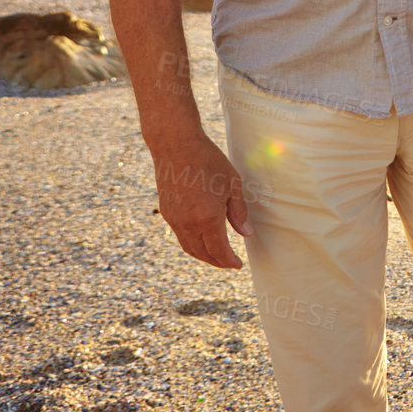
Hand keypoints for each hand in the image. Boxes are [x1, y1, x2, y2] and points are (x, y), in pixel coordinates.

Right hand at [149, 133, 253, 268]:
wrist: (176, 146)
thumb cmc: (208, 161)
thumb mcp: (233, 184)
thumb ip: (239, 212)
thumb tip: (246, 234)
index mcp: (207, 218)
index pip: (219, 251)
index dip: (228, 261)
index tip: (238, 265)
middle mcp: (188, 223)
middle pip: (202, 253)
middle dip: (217, 262)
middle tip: (229, 263)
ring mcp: (174, 219)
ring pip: (189, 247)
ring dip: (203, 255)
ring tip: (217, 255)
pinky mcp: (166, 212)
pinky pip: (180, 236)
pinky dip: (192, 243)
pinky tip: (202, 238)